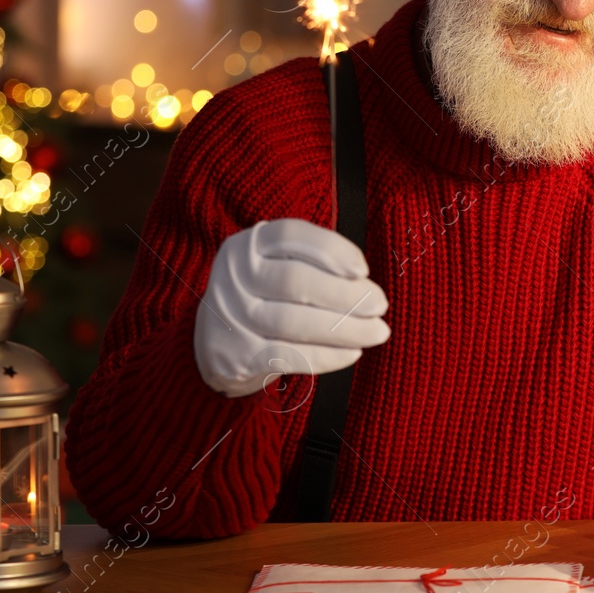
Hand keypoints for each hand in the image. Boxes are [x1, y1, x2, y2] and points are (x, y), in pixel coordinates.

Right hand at [194, 218, 389, 397]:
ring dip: (345, 328)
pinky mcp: (235, 355)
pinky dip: (326, 356)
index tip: (363, 270)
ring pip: (294, 322)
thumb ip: (313, 263)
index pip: (291, 236)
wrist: (214, 342)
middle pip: (296, 281)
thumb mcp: (276, 265)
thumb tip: (365, 286)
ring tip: (377, 332)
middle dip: (346, 294)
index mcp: (248, 244)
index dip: (332, 250)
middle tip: (380, 304)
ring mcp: (231, 316)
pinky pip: (288, 356)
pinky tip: (352, 353)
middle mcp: (234, 275)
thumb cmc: (264, 295)